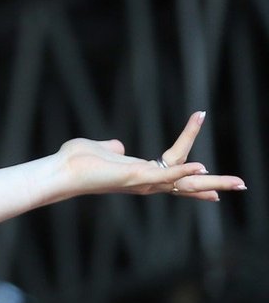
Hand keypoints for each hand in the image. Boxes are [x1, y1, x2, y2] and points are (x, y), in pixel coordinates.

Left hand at [55, 111, 246, 200]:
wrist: (59, 170)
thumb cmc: (76, 160)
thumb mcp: (101, 148)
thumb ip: (113, 147)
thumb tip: (117, 146)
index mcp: (142, 172)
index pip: (175, 163)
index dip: (190, 149)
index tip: (201, 118)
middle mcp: (146, 181)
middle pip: (188, 184)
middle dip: (215, 184)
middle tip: (242, 184)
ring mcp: (142, 182)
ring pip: (184, 183)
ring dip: (212, 182)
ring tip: (237, 183)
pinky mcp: (134, 178)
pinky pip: (164, 175)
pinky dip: (182, 172)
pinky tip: (201, 167)